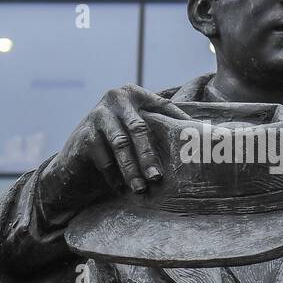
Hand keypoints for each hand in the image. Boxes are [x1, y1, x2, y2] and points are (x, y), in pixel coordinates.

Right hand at [36, 85, 187, 225]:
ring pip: (121, 145)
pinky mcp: (84, 134)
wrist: (75, 159)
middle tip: (158, 178)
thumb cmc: (115, 145)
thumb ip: (161, 128)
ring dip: (132, 170)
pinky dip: (113, 176)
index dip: (181, 124)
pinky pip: (104, 158)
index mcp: (135, 93)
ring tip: (141, 188)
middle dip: (150, 156)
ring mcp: (99, 114)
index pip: (164, 108)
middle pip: (140, 128)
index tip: (198, 143)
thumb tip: (206, 133)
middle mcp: (116, 98)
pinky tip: (121, 189)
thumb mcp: (137, 132)